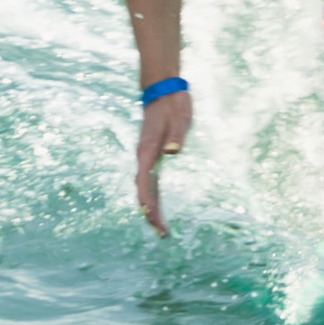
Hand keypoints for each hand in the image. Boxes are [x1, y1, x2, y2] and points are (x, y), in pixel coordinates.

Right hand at [135, 83, 191, 233]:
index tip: (153, 219)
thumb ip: (176, 136)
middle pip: (143, 190)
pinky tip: (157, 207)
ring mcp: (146, 156)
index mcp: (148, 150)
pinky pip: (150, 181)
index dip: (147, 203)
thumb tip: (171, 152)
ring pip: (145, 188)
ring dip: (150, 207)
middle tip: (161, 233)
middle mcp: (143, 156)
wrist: (163, 90)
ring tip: (159, 227)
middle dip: (150, 213)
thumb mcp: (180, 119)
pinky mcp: (151, 155)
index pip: (144, 182)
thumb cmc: (173, 105)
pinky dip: (152, 196)